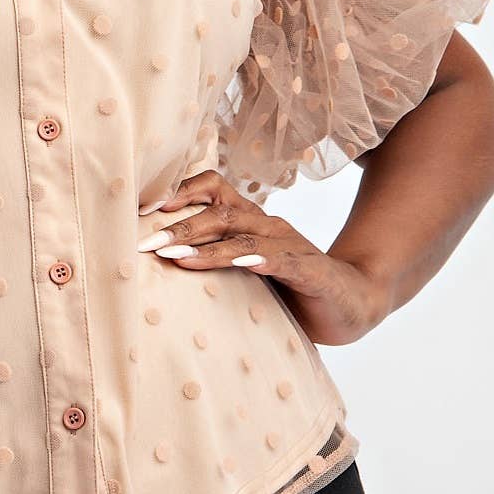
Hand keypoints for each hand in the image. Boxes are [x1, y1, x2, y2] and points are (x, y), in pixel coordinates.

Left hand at [140, 169, 390, 347]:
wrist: (351, 304)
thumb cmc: (291, 288)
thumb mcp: (246, 273)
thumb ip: (213, 262)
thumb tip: (158, 265)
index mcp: (251, 221)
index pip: (213, 189)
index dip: (179, 193)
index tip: (142, 211)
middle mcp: (269, 225)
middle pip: (219, 212)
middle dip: (179, 227)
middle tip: (145, 244)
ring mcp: (290, 246)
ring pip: (243, 235)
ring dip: (207, 246)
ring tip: (175, 258)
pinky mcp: (310, 270)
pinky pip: (281, 259)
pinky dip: (258, 259)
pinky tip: (240, 265)